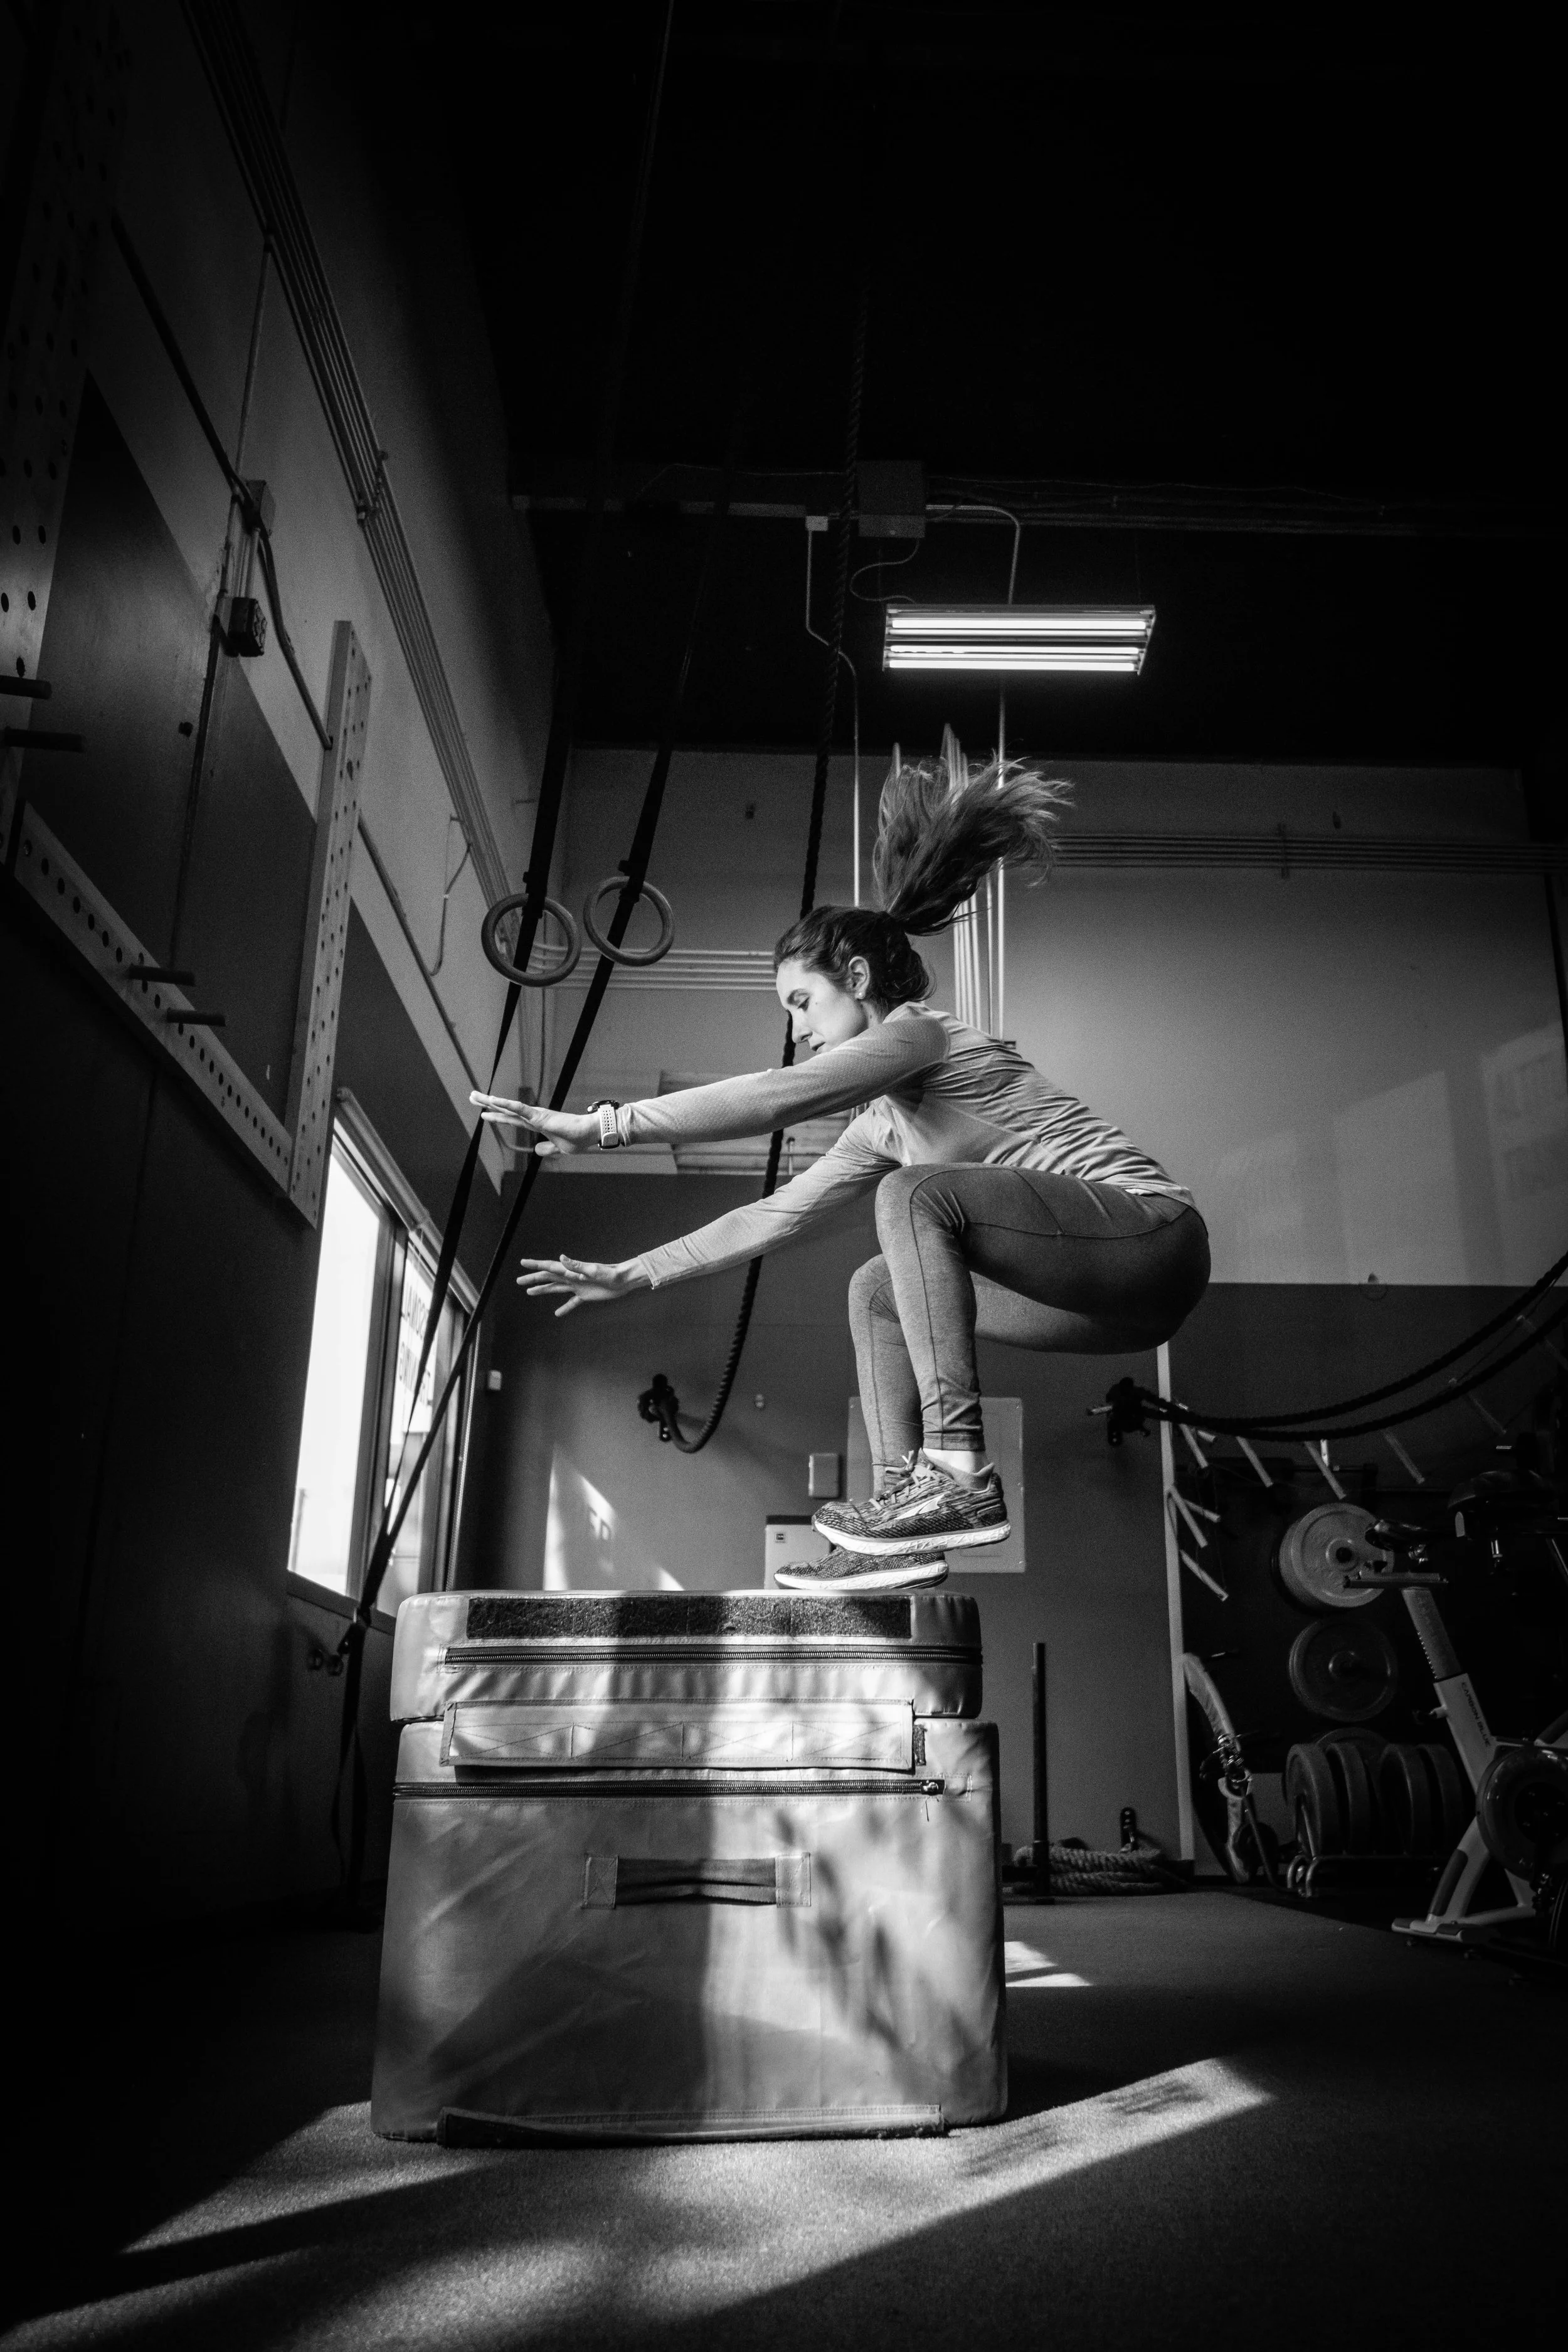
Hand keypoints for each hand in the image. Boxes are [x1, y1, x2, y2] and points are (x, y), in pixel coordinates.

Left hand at [471, 1093, 596, 1155]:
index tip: (484, 1112)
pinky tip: (495, 1100)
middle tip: (472, 1096)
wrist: (589, 1133)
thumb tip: (536, 1151)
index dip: (497, 1115)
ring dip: (491, 1101)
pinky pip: (520, 1109)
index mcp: (537, 1124)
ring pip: (508, 1107)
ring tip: (476, 1096)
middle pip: (505, 1109)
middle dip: (488, 1104)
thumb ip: (547, 1150)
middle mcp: (533, 1117)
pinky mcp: (540, 1116)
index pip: (512, 1119)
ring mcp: (535, 1115)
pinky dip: (507, 1104)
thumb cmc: (578, 1139)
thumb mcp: (559, 1149)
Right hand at [516, 1255, 647, 1315]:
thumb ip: (577, 1266)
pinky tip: (557, 1313)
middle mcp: (572, 1278)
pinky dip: (564, 1307)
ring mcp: (578, 1286)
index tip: (522, 1263)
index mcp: (572, 1271)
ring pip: (556, 1288)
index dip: (535, 1265)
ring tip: (529, 1292)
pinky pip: (571, 1302)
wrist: (625, 1280)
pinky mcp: (585, 1295)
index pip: (550, 1267)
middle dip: (533, 1279)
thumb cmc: (612, 1273)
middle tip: (519, 1280)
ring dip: (543, 1290)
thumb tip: (561, 1257)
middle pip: (548, 1278)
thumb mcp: (594, 1270)